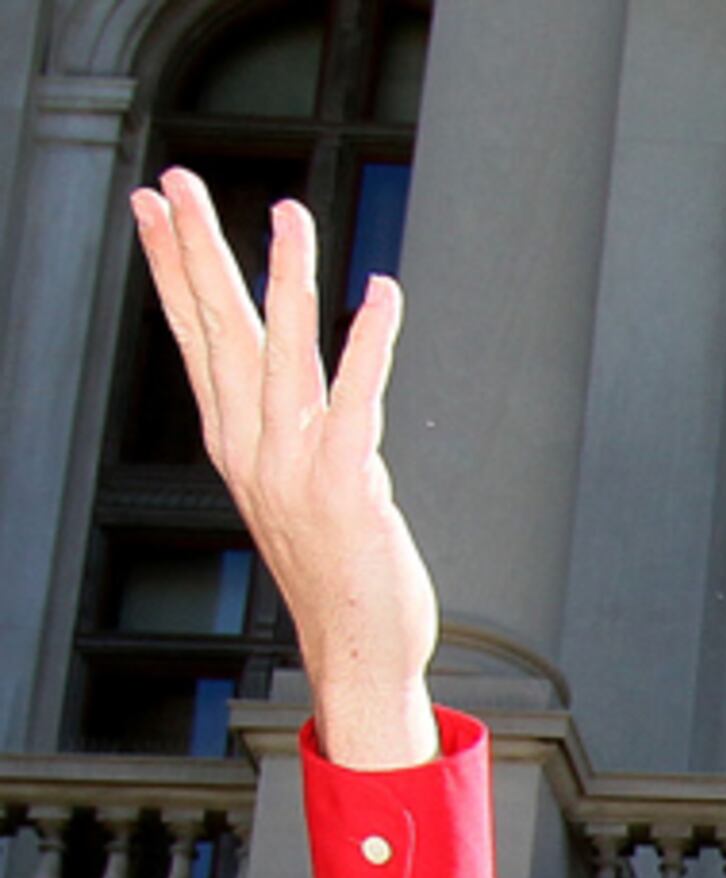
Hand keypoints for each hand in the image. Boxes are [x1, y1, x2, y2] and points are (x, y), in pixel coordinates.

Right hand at [128, 174, 437, 768]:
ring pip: (284, 352)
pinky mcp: (347, 488)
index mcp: (234, 446)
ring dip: (286, 277)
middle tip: (176, 180)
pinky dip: (370, 343)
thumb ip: (288, 432)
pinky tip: (380, 292)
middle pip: (220, 331)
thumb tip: (292, 381)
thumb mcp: (292, 493)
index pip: (195, 338)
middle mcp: (253, 450)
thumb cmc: (336, 574)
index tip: (151, 207)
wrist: (357, 654)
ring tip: (285, 211)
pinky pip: (358, 399)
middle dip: (197, 251)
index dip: (172, 269)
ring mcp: (295, 468)